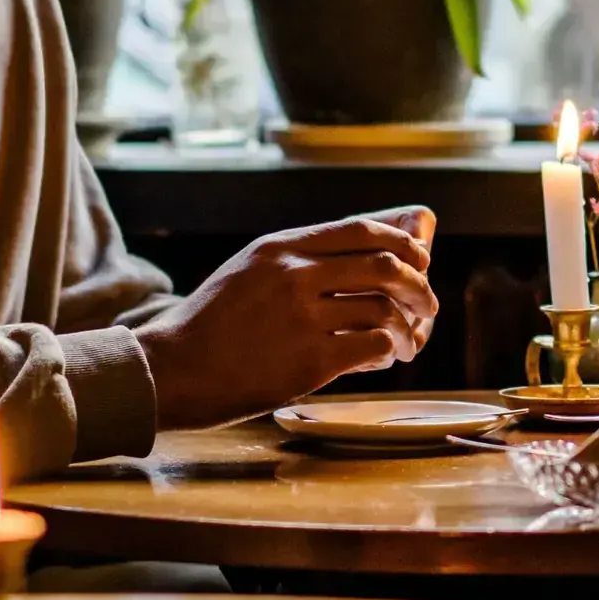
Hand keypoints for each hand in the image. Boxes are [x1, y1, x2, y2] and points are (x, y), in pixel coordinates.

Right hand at [136, 207, 438, 429]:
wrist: (171, 369)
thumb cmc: (210, 324)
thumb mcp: (248, 271)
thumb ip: (298, 260)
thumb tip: (363, 256)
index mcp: (281, 247)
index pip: (361, 230)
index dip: (402, 242)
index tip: (420, 258)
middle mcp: (295, 275)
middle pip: (385, 266)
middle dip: (419, 285)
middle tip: (427, 305)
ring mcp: (303, 318)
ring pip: (384, 309)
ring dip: (407, 327)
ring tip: (407, 342)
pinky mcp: (309, 362)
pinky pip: (373, 346)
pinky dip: (389, 352)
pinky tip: (385, 360)